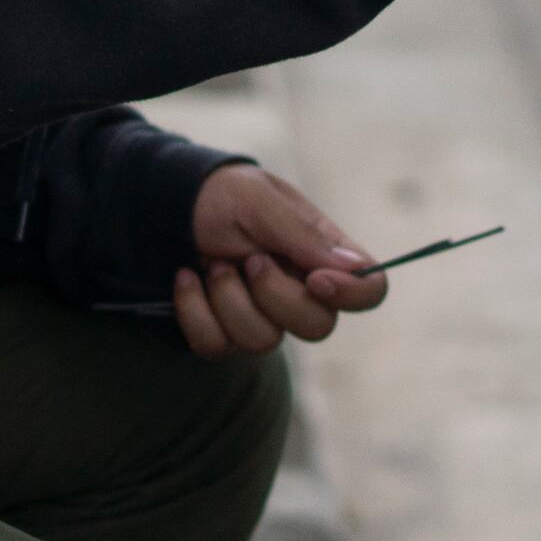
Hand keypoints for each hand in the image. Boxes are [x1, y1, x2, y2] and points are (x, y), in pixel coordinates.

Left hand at [175, 162, 389, 355]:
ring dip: (228, 298)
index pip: (370, 290)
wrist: (170, 206)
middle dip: (275, 296)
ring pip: (263, 342)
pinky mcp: (226, 332)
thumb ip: (304, 234)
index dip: (352, 295)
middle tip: (249, 259)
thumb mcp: (260, 199)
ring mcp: (264, 315)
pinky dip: (194, 310)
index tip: (315, 279)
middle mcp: (302, 290)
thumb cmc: (223, 194)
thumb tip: (355, 268)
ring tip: (214, 263)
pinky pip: (216, 346)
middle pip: (318, 328)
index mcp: (323, 254)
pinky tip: (187, 278)